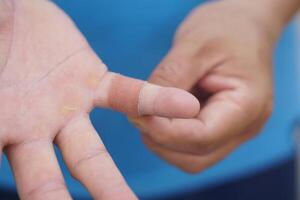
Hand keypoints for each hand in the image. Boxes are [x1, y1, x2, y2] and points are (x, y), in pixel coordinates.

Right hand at [0, 0, 198, 198]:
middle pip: (48, 189)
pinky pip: (127, 97)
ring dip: (111, 187)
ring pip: (91, 159)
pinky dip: (154, 104)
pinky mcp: (90, 80)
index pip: (22, 186)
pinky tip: (186, 108)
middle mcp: (30, 132)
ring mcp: (64, 110)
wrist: (7, 13)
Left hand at [129, 0, 277, 172]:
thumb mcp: (195, 45)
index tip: (136, 113)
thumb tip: (140, 109)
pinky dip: (169, 136)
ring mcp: (233, 132)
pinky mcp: (220, 130)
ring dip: (162, 141)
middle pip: (196, 157)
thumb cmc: (226, 29)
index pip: (202, 136)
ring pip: (191, 159)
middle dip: (160, 139)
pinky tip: (162, 112)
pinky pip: (190, 147)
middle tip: (138, 112)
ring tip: (150, 110)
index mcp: (247, 106)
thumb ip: (170, 79)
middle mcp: (244, 127)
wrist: (243, 28)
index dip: (164, 130)